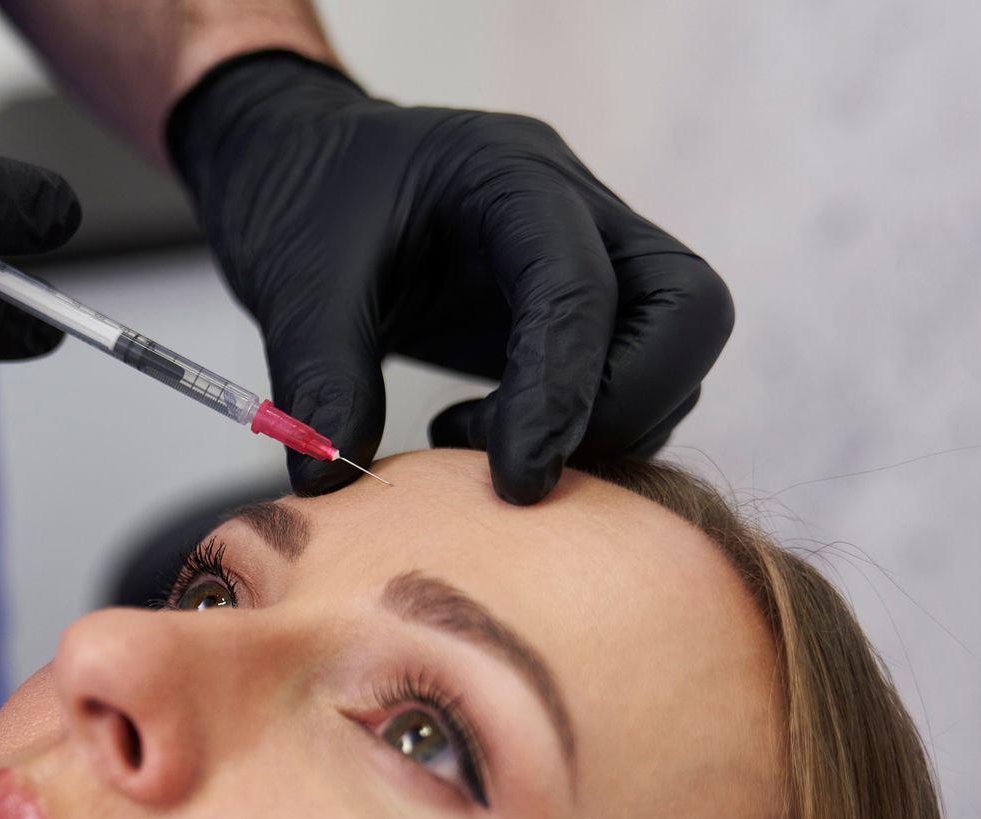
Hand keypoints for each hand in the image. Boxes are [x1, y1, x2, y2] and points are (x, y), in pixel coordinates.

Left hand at [167, 53, 732, 502]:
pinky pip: (633, 382)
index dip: (562, 394)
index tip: (515, 483)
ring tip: (470, 439)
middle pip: (686, 310)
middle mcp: (578, 210)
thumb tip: (330, 483)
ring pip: (673, 356)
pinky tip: (480, 434)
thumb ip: (319, 375)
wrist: (303, 172)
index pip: (583, 286)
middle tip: (517, 464)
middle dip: (625, 406)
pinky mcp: (581, 314)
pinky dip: (582, 430)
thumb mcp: (293, 281)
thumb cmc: (305, 202)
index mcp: (511, 176)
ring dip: (601, 427)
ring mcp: (593, 259)